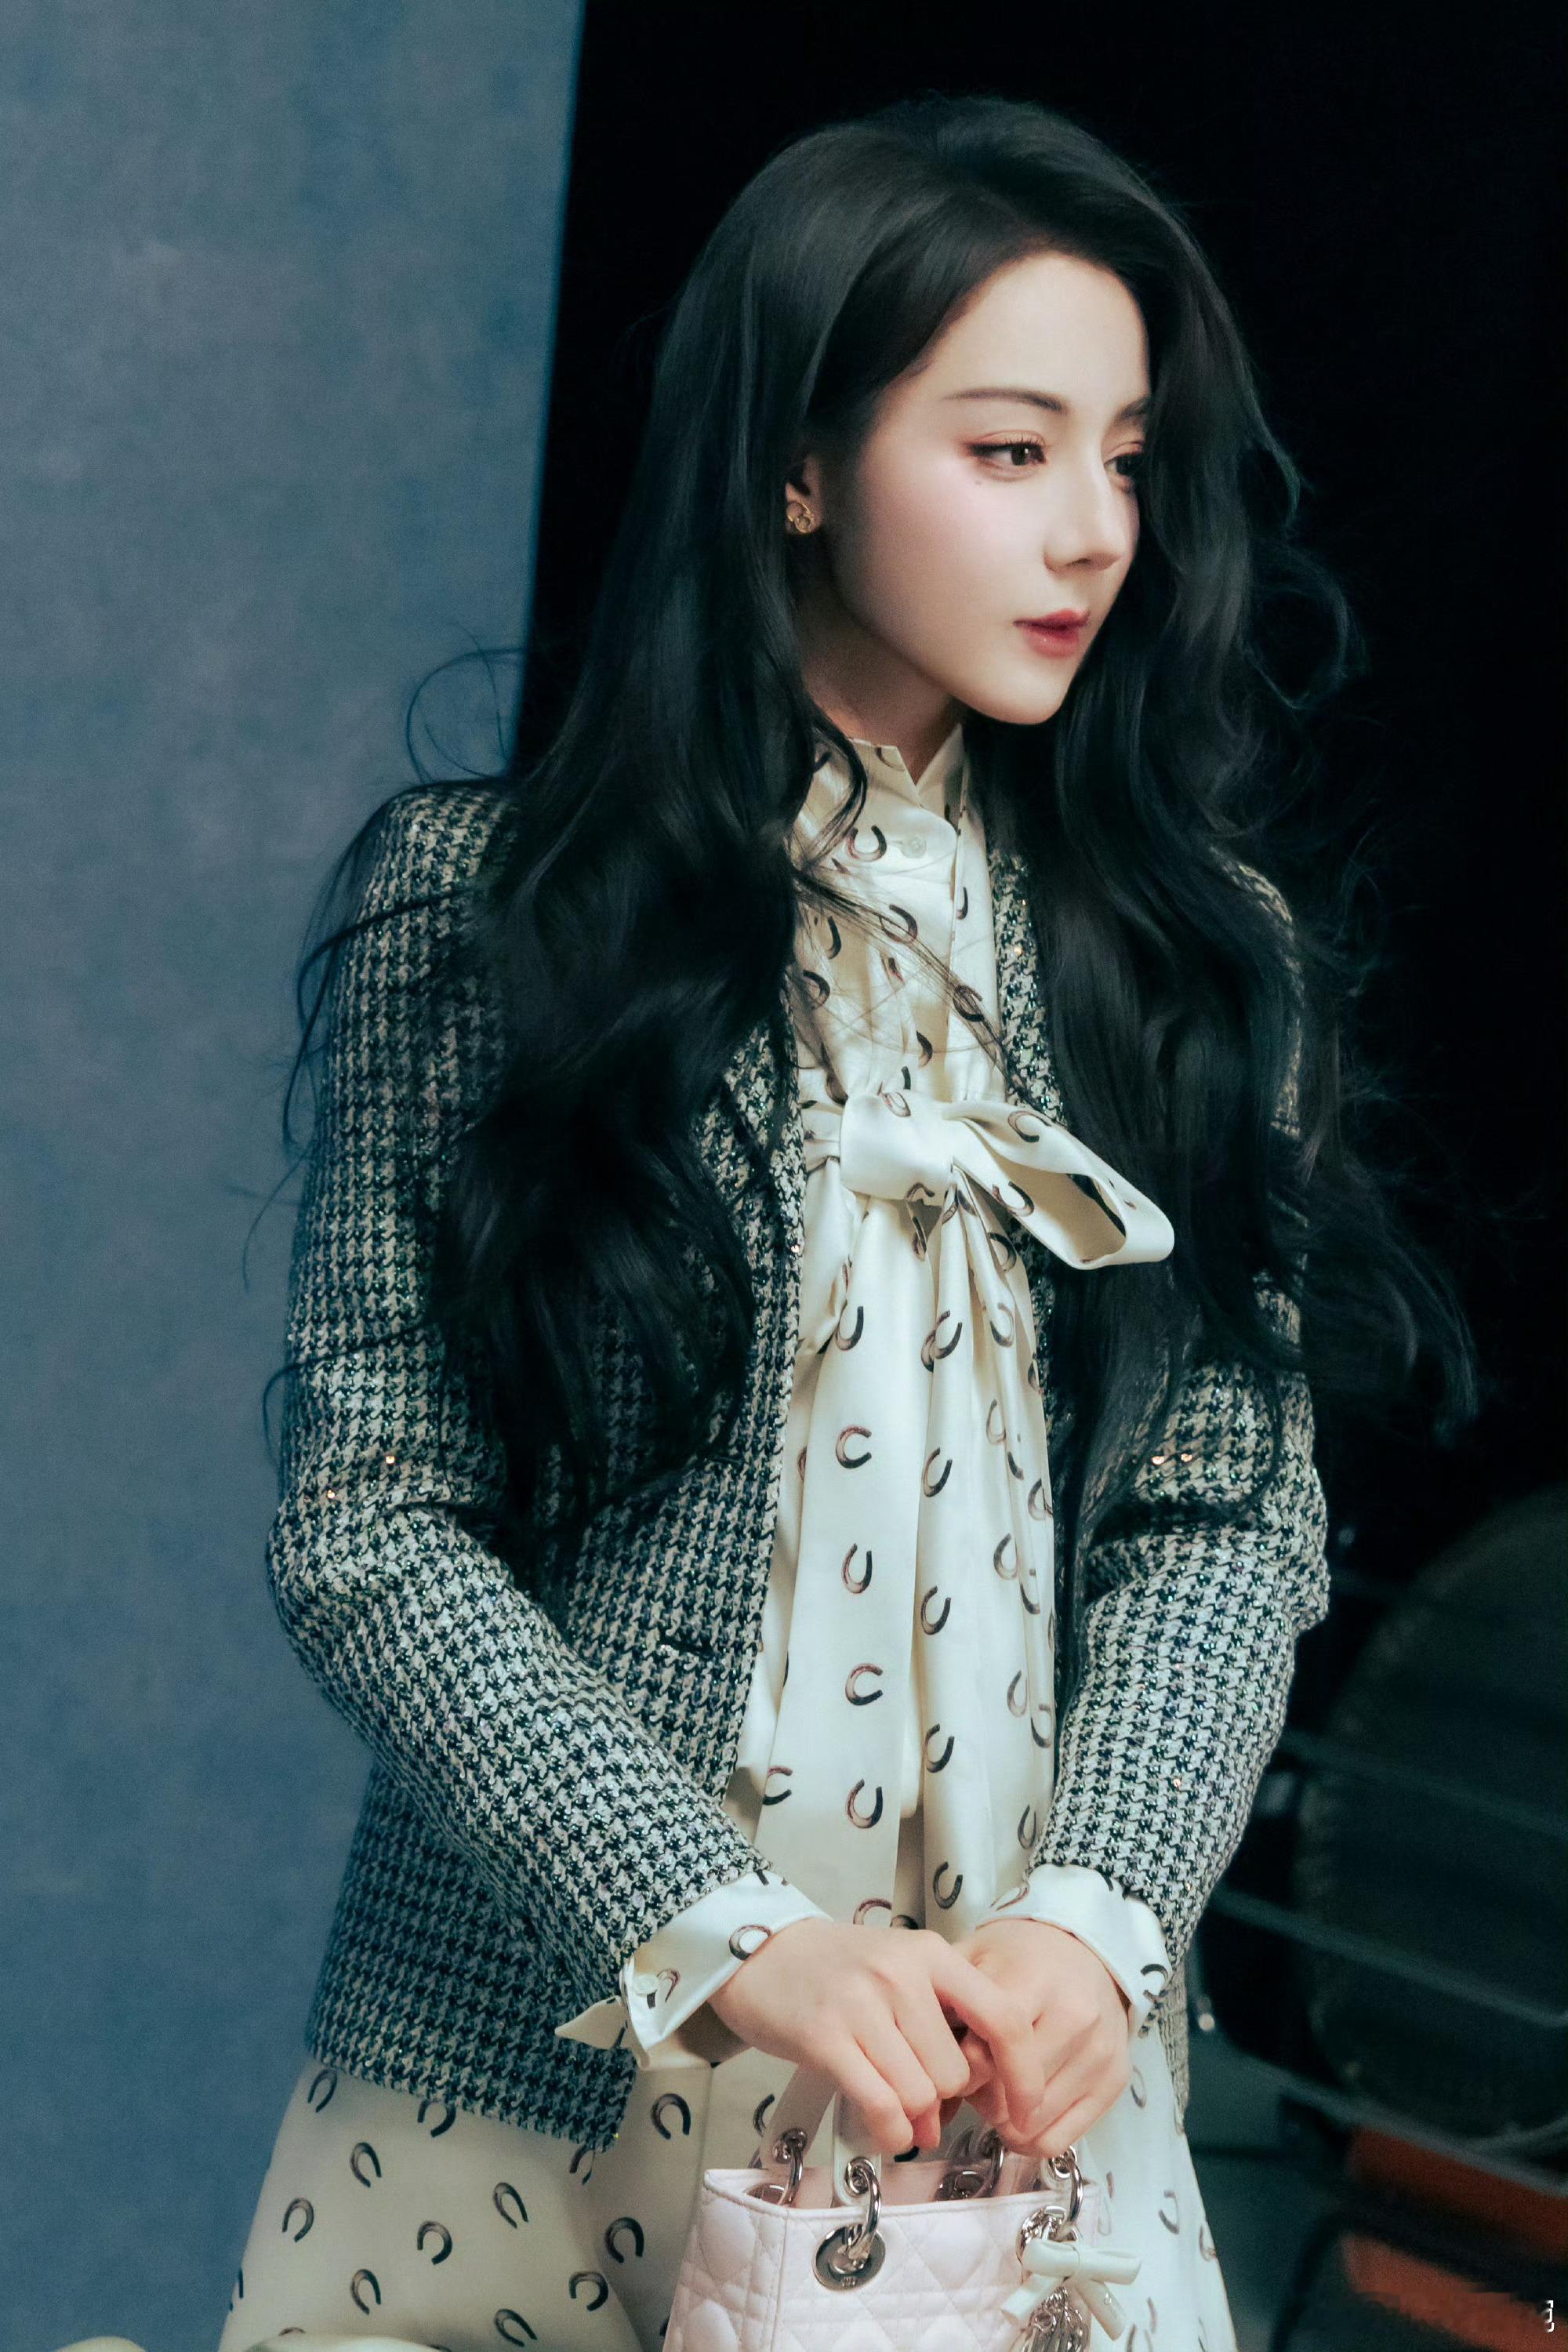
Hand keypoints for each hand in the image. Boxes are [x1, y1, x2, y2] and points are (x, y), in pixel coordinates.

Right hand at [707, 1918, 1045, 2156]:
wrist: (759, 1953)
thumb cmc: (838, 1971)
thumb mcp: (901, 1972)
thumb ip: (940, 2026)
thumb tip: (963, 2107)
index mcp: (932, 1954)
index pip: (1002, 2019)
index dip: (1024, 2074)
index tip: (1027, 2111)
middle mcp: (901, 1973)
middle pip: (956, 2073)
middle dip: (944, 2101)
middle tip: (921, 2101)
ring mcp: (862, 2003)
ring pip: (920, 2094)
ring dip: (914, 2119)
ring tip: (897, 2110)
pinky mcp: (825, 2036)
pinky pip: (881, 2105)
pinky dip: (891, 2133)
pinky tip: (887, 2131)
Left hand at [946, 1919, 1133, 2158]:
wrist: (1084, 1950)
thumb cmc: (1019, 1958)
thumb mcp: (973, 1958)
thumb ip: (944, 2005)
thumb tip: (918, 2077)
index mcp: (1033, 1979)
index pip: (986, 2051)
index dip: (957, 2069)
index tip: (949, 2065)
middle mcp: (1074, 2016)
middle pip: (1007, 2094)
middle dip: (978, 2098)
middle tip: (971, 2083)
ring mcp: (1099, 2051)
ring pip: (1032, 2123)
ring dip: (1002, 2121)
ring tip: (995, 2095)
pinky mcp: (1114, 2081)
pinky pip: (1059, 2141)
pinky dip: (1030, 2138)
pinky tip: (1019, 2115)